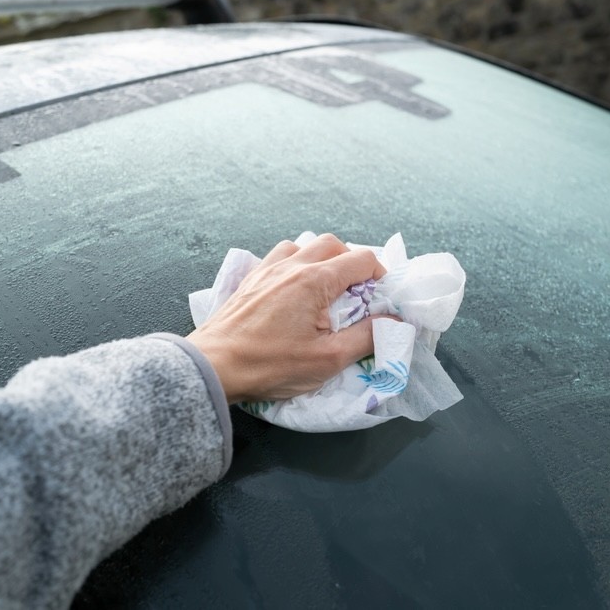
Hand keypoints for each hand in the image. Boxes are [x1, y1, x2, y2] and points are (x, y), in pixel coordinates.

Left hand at [187, 234, 386, 403]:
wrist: (216, 366)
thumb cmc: (271, 365)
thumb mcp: (328, 359)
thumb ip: (367, 337)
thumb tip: (394, 322)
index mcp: (315, 280)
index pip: (362, 259)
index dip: (380, 276)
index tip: (380, 299)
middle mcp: (292, 265)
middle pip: (334, 244)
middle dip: (352, 263)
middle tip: (357, 293)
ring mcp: (268, 268)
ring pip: (304, 245)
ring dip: (322, 259)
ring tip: (326, 289)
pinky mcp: (251, 278)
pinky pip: (280, 256)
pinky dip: (296, 263)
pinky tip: (295, 289)